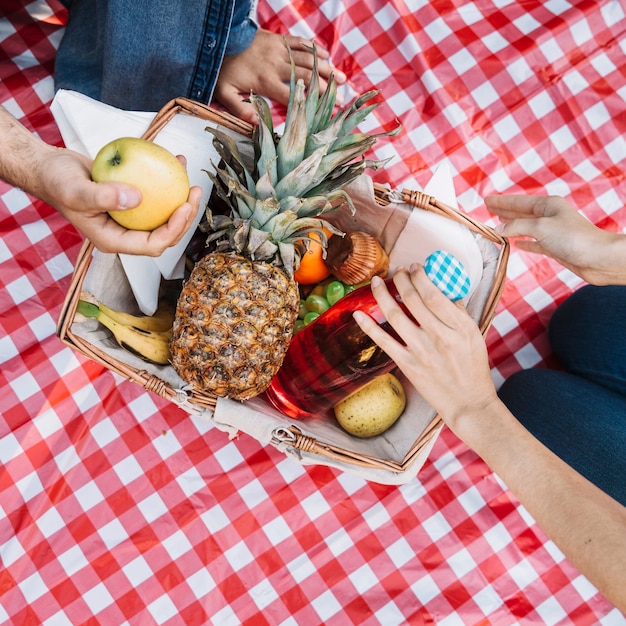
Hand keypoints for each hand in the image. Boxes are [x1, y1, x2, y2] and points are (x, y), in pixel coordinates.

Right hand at [40, 148, 200, 255]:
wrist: (49, 168)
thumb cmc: (56, 181)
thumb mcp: (76, 190)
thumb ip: (103, 197)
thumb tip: (136, 199)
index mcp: (114, 240)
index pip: (152, 244)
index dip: (173, 231)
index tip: (184, 207)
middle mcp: (125, 232)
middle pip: (164, 234)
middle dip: (185, 218)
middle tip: (194, 192)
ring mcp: (129, 218)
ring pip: (164, 217)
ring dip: (181, 201)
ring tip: (190, 180)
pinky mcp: (132, 202)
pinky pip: (156, 197)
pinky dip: (167, 182)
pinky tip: (176, 163)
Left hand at [213, 30, 345, 123]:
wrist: (220, 37)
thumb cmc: (224, 69)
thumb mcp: (225, 93)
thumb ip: (239, 109)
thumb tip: (256, 124)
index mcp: (267, 82)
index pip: (294, 96)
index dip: (311, 104)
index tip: (326, 112)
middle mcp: (277, 66)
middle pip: (307, 78)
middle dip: (327, 88)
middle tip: (342, 97)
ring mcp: (280, 50)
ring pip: (308, 59)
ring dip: (327, 69)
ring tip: (342, 78)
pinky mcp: (279, 39)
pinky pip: (301, 42)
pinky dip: (314, 48)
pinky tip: (325, 55)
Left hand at [353, 268, 498, 431]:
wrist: (468, 402)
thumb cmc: (473, 368)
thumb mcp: (474, 335)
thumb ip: (458, 312)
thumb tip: (442, 288)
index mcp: (459, 326)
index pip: (434, 293)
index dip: (420, 276)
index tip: (414, 268)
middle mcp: (439, 337)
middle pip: (413, 299)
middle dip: (400, 279)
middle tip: (396, 271)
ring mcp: (421, 351)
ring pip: (395, 315)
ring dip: (382, 294)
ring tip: (376, 281)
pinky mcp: (407, 365)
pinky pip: (383, 341)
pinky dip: (369, 326)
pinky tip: (358, 313)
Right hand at [486, 194, 625, 284]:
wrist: (598, 258)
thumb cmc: (574, 238)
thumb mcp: (541, 227)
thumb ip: (517, 226)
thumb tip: (499, 229)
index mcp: (548, 205)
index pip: (519, 202)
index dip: (502, 201)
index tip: (487, 199)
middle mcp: (550, 217)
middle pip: (521, 212)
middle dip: (504, 210)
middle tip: (488, 208)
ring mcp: (552, 232)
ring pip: (526, 226)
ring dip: (511, 225)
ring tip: (497, 223)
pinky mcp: (555, 248)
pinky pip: (534, 242)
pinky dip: (523, 242)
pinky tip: (516, 243)